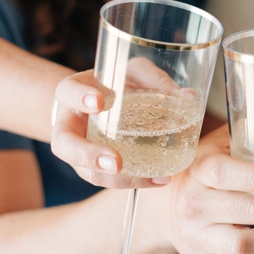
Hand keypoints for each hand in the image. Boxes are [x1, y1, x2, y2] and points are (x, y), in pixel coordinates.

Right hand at [50, 63, 187, 188]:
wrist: (100, 103)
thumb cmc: (116, 83)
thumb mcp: (132, 71)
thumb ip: (154, 78)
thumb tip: (188, 96)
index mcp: (73, 93)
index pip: (66, 93)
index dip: (79, 97)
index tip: (99, 102)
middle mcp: (70, 126)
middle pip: (65, 146)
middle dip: (89, 156)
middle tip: (116, 162)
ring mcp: (80, 151)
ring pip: (88, 171)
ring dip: (118, 178)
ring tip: (150, 177)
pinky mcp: (96, 168)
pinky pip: (110, 179)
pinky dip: (135, 181)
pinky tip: (159, 179)